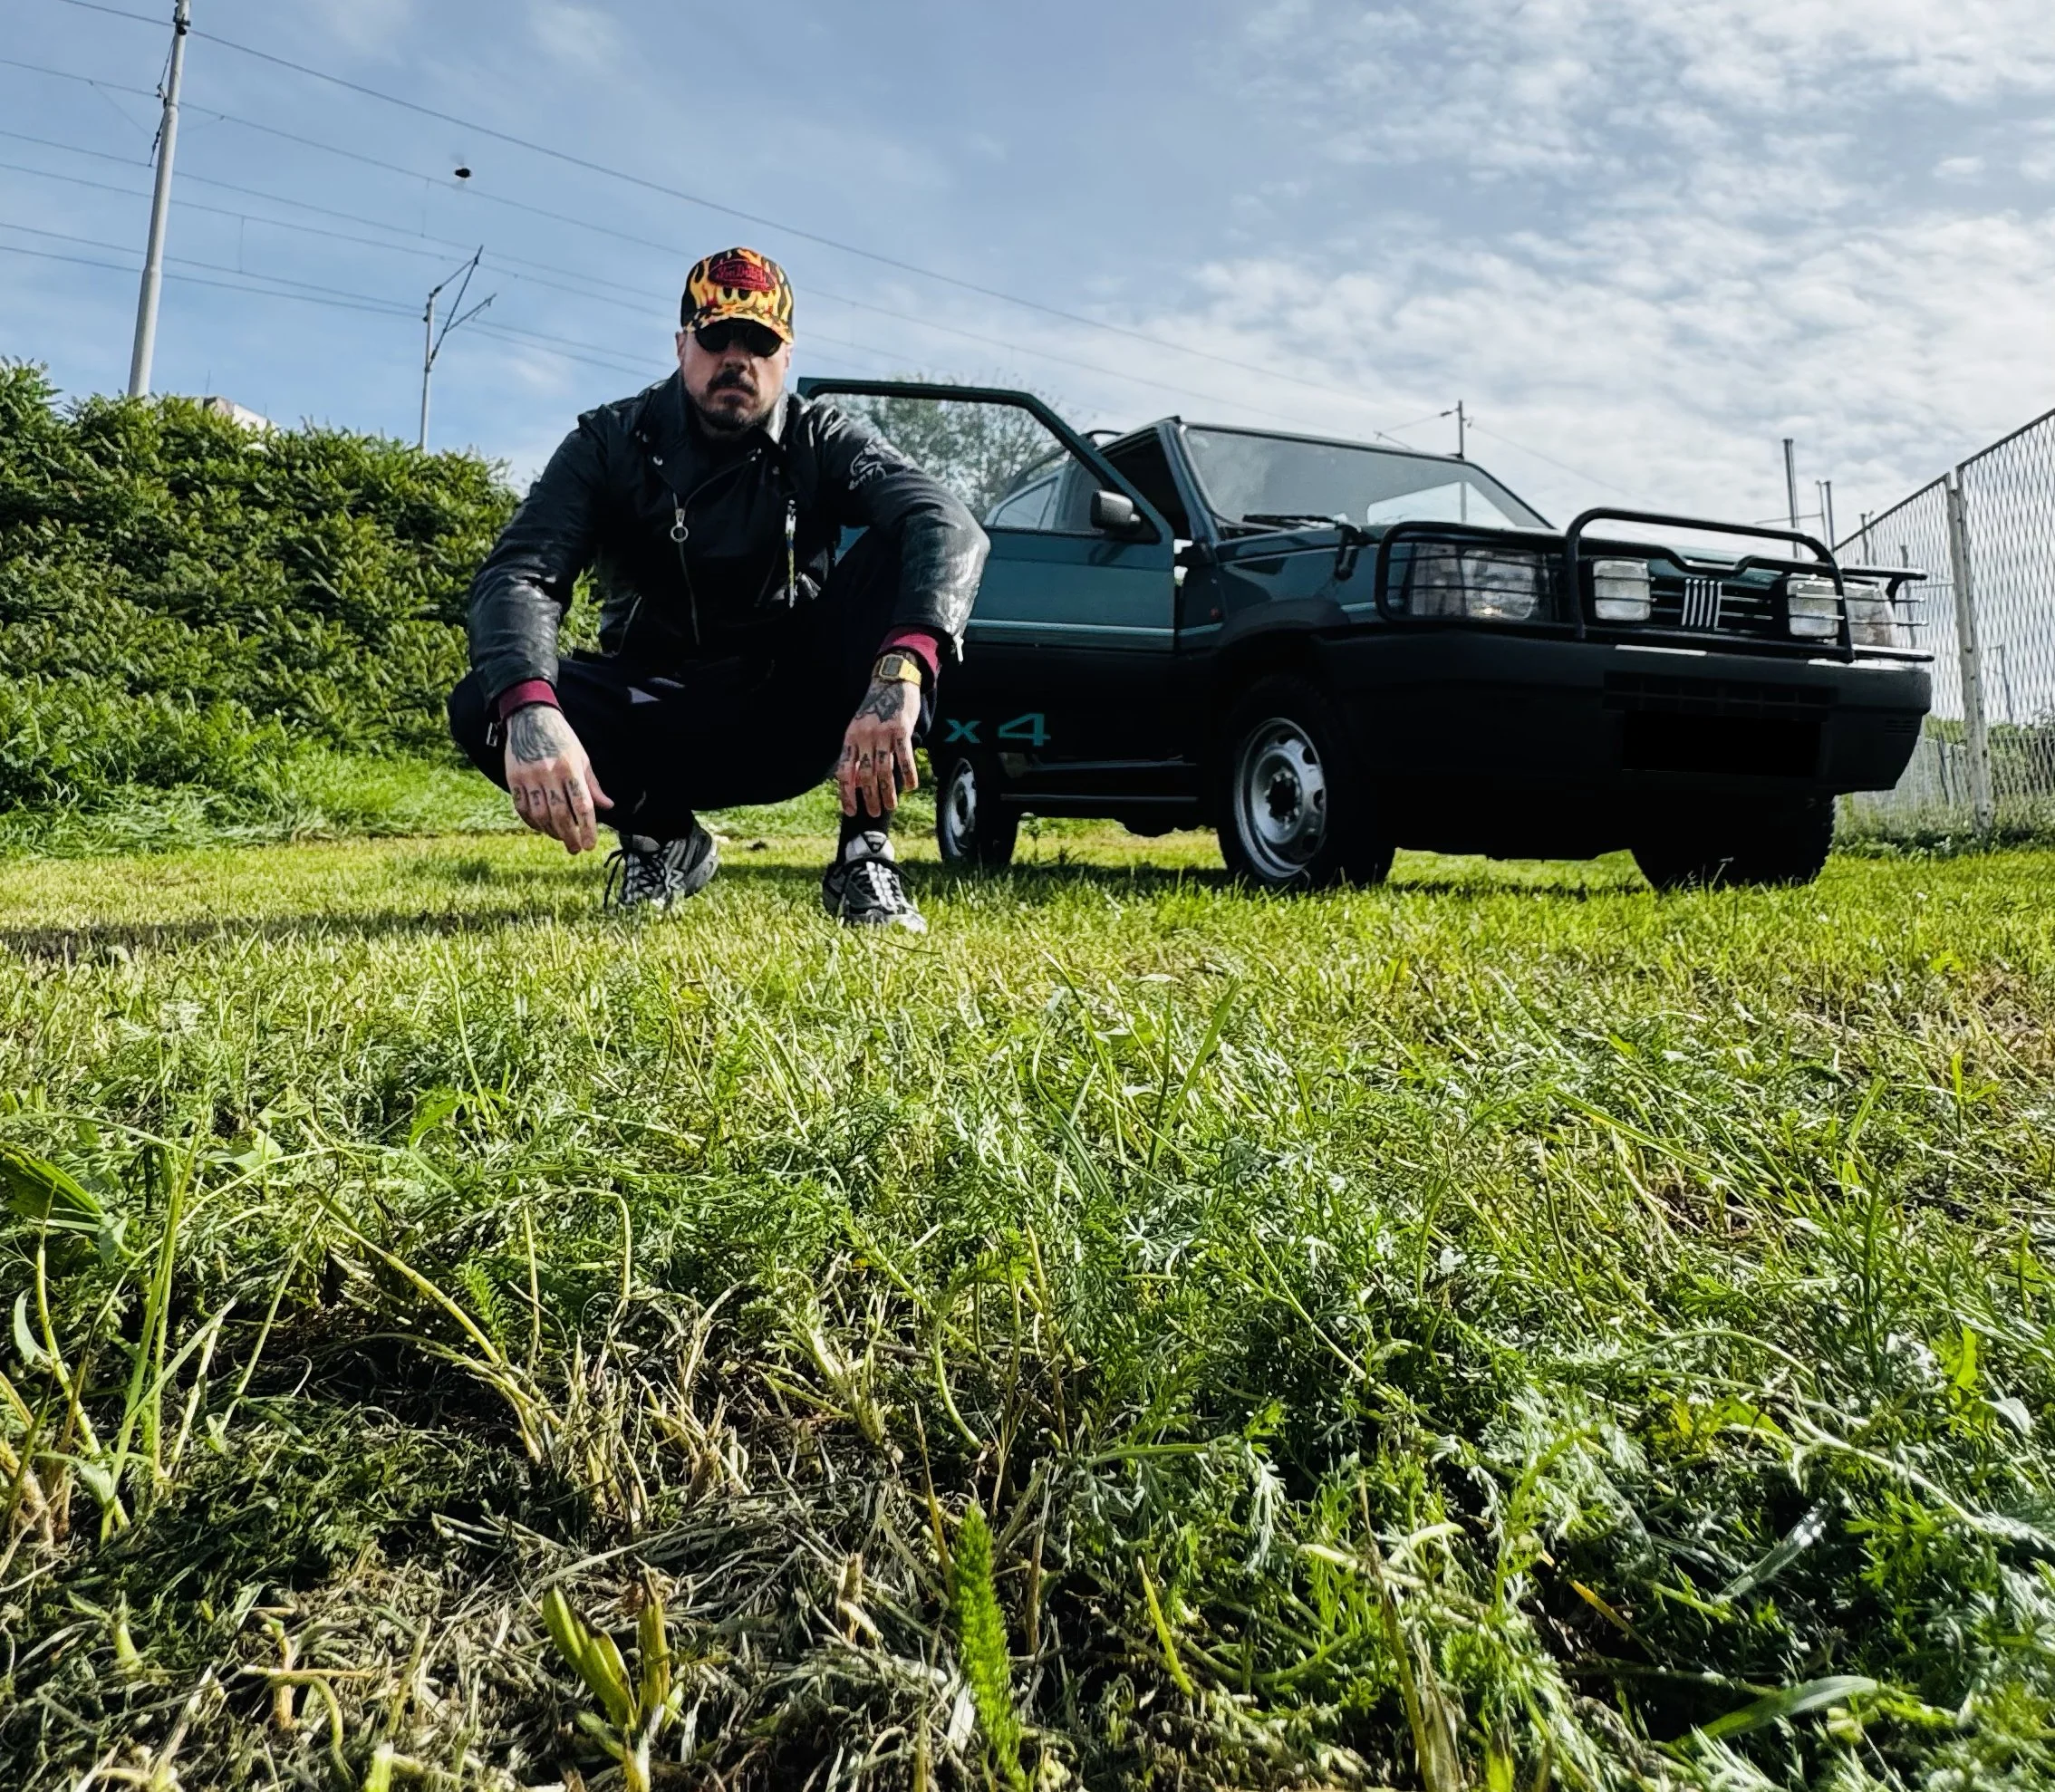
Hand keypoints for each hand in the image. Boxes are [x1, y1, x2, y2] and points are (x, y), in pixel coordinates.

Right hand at [504, 702, 612, 852]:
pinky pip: (522, 808)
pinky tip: (542, 827)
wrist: (531, 718)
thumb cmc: (562, 739)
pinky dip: (533, 822)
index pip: (582, 805)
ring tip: (561, 838)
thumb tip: (608, 806)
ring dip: (552, 831)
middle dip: (570, 836)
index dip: (587, 828)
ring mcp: (529, 777)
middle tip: (576, 849)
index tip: (591, 845)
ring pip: (540, 814)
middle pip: (560, 814)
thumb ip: (593, 785)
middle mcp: (549, 774)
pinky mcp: (513, 778)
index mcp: (570, 768)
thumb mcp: (582, 758)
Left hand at [837, 677, 918, 818]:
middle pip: (865, 775)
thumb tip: (854, 782)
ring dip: (887, 792)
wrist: (892, 681)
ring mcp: (882, 734)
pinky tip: (910, 786)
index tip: (850, 811)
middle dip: (868, 797)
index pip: (844, 772)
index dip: (846, 794)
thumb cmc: (875, 709)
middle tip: (873, 813)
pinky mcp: (901, 730)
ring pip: (884, 770)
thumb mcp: (858, 728)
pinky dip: (908, 774)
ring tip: (891, 806)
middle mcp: (864, 737)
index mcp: (850, 739)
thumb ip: (856, 752)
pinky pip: (904, 757)